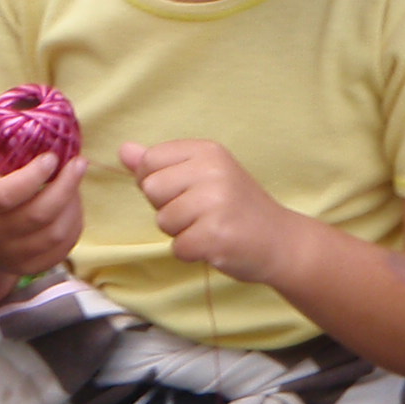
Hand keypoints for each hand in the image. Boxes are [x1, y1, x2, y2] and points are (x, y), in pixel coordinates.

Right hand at [0, 101, 85, 278]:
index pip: (7, 195)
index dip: (33, 177)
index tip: (52, 157)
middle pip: (38, 216)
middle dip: (65, 187)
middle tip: (79, 162)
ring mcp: (10, 254)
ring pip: (55, 234)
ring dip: (73, 204)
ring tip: (77, 178)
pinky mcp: (28, 266)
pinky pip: (62, 248)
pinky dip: (74, 224)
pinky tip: (73, 202)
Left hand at [121, 139, 299, 283]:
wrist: (281, 241)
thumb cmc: (236, 208)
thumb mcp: (202, 176)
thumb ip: (161, 164)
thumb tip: (124, 150)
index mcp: (207, 150)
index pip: (149, 161)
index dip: (160, 183)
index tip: (190, 191)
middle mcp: (213, 170)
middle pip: (152, 189)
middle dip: (169, 208)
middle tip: (202, 213)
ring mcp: (216, 202)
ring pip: (163, 221)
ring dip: (182, 233)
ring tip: (211, 228)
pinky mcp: (217, 234)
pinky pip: (178, 247)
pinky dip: (193, 253)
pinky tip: (216, 245)